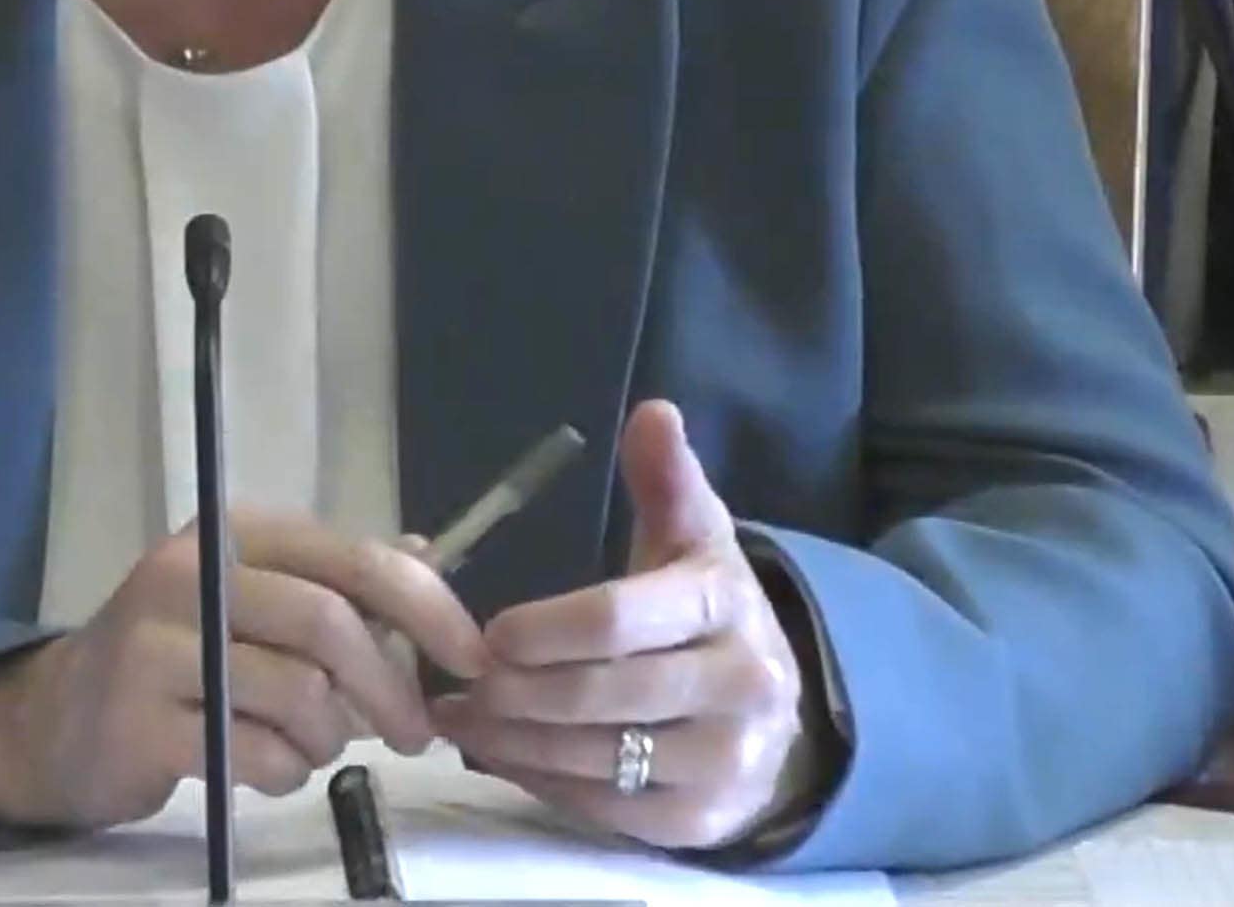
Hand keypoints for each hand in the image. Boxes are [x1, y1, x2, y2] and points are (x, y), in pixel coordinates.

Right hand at [0, 512, 485, 830]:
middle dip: (391, 689)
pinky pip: (258, 755)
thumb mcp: (255, 600)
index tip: (472, 660)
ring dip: (328, 738)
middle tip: (413, 732)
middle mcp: (189, 575)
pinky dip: (285, 772)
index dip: (428, 609)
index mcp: (233, 536)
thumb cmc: (178, 657)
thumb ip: (336, 580)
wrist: (61, 720)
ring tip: (312, 744)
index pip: (352, 559)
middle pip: (329, 626)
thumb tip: (429, 555)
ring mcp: (158, 647)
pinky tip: (265, 765)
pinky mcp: (142, 722)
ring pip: (299, 696)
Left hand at [434, 402, 822, 850]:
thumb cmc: (708, 612)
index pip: (620, 618)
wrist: (775, 712)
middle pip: (599, 694)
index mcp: (724, 603)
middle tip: (458, 681)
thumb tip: (653, 412)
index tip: (489, 631)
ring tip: (459, 716)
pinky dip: (541, 782)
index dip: (545, 627)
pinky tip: (500, 754)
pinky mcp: (702, 821)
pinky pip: (602, 808)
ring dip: (512, 740)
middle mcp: (738, 686)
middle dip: (515, 690)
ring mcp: (725, 761)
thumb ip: (667, 479)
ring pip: (594, 758)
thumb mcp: (695, 538)